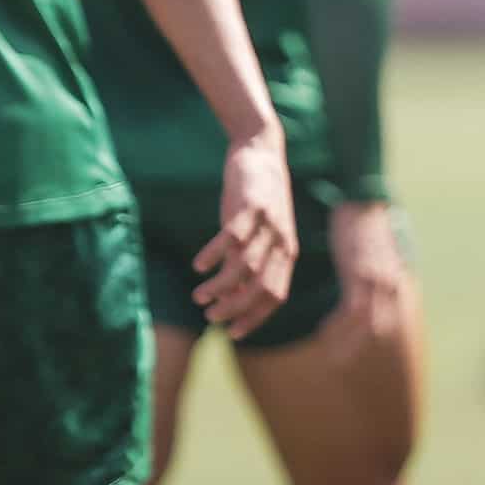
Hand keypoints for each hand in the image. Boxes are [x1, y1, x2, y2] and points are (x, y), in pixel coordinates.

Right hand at [195, 133, 298, 339]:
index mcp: (287, 252)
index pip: (276, 296)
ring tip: (198, 296)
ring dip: (219, 287)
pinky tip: (198, 266)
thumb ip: (251, 262)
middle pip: (260, 287)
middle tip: (210, 318)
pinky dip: (213, 255)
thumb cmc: (258, 199)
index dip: (255, 317)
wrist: (262, 151)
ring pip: (244, 267)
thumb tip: (230, 295)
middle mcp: (281, 241)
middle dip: (235, 309)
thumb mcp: (261, 233)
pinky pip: (230, 238)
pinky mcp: (249, 206)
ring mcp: (267, 224)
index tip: (233, 333)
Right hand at [328, 201, 407, 362]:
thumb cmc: (362, 233)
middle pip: (377, 332)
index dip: (362, 344)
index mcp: (393, 286)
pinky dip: (338, 326)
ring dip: (344, 343)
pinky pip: (353, 311)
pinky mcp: (362, 274)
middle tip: (334, 361)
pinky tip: (323, 330)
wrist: (361, 203)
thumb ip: (370, 283)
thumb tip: (362, 300)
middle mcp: (390, 287)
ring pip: (365, 327)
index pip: (383, 328)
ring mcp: (378, 281)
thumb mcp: (371, 262)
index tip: (344, 354)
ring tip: (326, 349)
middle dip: (354, 350)